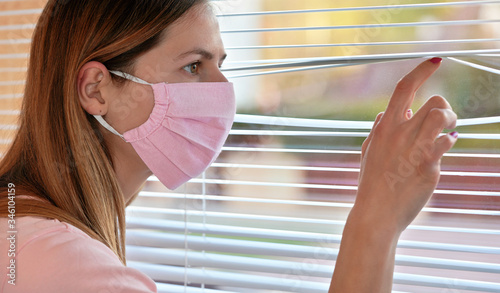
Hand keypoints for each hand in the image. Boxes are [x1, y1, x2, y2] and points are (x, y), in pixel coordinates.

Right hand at [354, 58, 457, 234]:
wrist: (376, 212)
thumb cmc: (370, 183)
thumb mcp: (368, 152)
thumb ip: (378, 130)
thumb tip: (386, 113)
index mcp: (384, 128)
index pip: (404, 89)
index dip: (421, 70)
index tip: (435, 60)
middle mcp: (400, 134)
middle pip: (435, 101)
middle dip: (444, 106)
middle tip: (442, 118)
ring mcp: (415, 148)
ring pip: (443, 116)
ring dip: (450, 119)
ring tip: (447, 130)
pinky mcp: (429, 164)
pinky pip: (447, 141)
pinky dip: (449, 140)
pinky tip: (443, 147)